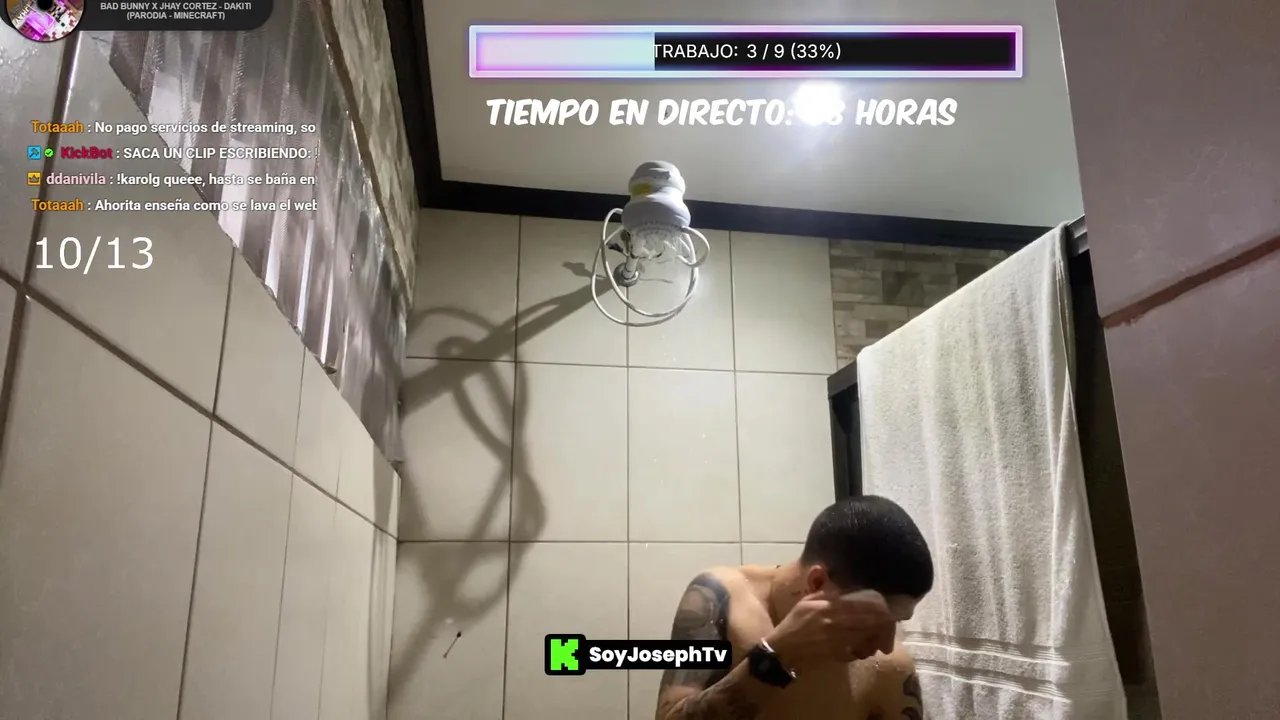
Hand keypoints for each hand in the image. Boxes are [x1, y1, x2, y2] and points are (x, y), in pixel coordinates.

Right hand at [764, 589, 891, 668]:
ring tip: (884, 631)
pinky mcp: (838, 654)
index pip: (859, 604)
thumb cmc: (795, 622)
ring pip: (866, 635)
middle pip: (867, 621)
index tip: (886, 603)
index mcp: (828, 607)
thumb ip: (822, 589)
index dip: (876, 605)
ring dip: (877, 633)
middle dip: (882, 619)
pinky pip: (858, 650)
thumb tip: (825, 570)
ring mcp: (838, 640)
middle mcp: (835, 623)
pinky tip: (869, 645)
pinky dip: (866, 647)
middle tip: (891, 617)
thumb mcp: (807, 601)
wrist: (785, 648)